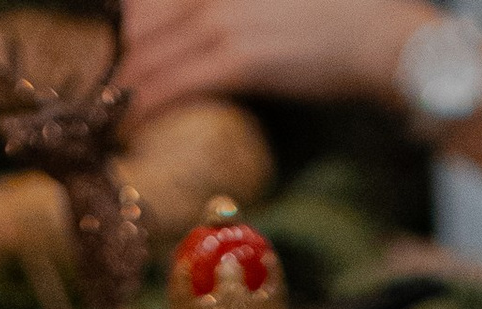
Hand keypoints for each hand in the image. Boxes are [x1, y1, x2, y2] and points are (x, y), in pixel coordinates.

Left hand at [120, 0, 418, 117]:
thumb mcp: (279, 4)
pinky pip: (176, 83)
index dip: (130, 23)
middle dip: (117, 58)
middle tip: (97, 91)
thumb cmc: (345, 20)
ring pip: (151, 52)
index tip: (115, 50)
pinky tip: (131, 123)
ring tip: (106, 114)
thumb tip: (212, 33)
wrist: (384, 40)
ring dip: (124, 88)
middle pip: (143, 20)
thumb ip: (239, 15)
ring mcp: (226, 17)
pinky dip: (147, 105)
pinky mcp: (239, 57)